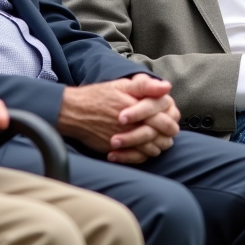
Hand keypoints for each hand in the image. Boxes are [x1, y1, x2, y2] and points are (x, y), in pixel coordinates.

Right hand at [59, 74, 178, 162]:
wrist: (75, 111)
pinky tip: (142, 149)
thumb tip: (167, 87)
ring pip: (151, 149)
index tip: (167, 117)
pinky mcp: (117, 150)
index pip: (164, 119)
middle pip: (161, 136)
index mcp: (138, 108)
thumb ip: (146, 86)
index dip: (169, 119)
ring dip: (156, 146)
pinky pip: (137, 158)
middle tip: (165, 131)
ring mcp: (125, 140)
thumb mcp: (122, 85)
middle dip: (166, 135)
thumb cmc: (99, 96)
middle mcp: (133, 126)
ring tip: (155, 139)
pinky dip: (143, 156)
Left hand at [109, 92, 181, 164]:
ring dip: (130, 146)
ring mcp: (160, 138)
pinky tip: (112, 155)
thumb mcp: (127, 87)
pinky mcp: (149, 150)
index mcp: (165, 104)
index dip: (139, 113)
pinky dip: (127, 157)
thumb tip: (166, 86)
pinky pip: (142, 158)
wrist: (101, 110)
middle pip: (157, 131)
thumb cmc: (116, 95)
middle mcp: (167, 122)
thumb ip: (145, 85)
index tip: (121, 117)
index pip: (156, 108)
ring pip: (152, 147)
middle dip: (136, 134)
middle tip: (116, 136)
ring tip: (112, 143)